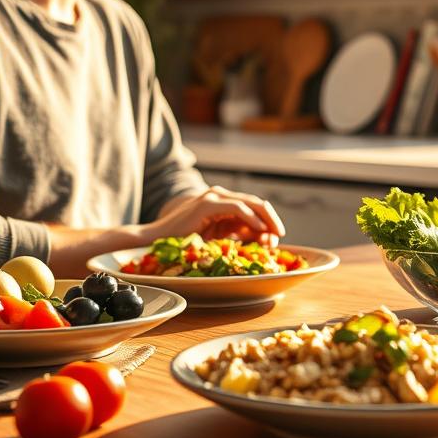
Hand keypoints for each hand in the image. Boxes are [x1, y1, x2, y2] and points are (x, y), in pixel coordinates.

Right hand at [150, 185, 284, 244]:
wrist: (157, 240)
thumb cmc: (184, 242)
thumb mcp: (218, 237)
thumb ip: (238, 233)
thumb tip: (265, 237)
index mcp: (223, 203)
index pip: (253, 208)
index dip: (268, 221)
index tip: (277, 238)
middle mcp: (219, 196)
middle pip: (255, 203)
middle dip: (271, 219)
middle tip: (281, 234)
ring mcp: (213, 197)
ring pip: (249, 203)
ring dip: (265, 219)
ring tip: (274, 233)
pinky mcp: (207, 203)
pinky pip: (235, 208)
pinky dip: (250, 218)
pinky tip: (258, 229)